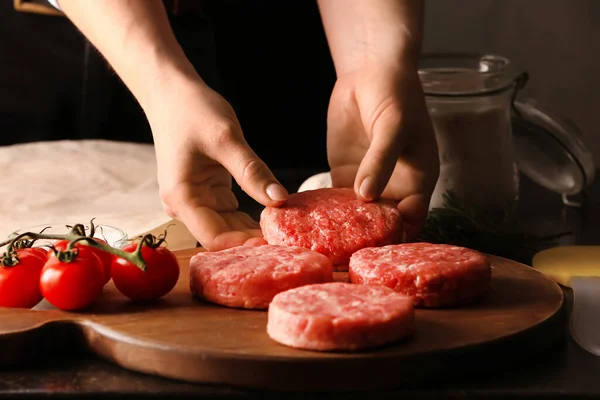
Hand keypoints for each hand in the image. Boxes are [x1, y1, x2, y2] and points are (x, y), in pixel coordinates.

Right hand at [146, 77, 287, 250]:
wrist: (171, 93)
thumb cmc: (192, 111)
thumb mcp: (226, 139)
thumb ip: (252, 171)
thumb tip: (281, 200)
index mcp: (182, 199)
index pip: (215, 239)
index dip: (246, 247)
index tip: (278, 245)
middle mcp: (185, 207)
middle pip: (223, 238)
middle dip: (254, 242)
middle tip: (291, 242)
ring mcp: (196, 202)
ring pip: (229, 228)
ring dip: (255, 232)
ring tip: (288, 233)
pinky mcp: (208, 194)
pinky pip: (232, 214)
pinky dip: (252, 217)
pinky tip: (276, 218)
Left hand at [326, 62, 439, 240]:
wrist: (372, 71)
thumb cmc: (396, 96)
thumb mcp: (394, 126)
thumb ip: (381, 161)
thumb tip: (368, 196)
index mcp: (419, 180)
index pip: (413, 218)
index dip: (399, 235)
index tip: (377, 248)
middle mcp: (396, 187)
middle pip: (386, 225)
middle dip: (369, 240)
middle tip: (345, 256)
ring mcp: (370, 183)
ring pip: (360, 216)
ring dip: (346, 230)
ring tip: (324, 247)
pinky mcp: (347, 175)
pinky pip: (338, 200)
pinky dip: (328, 212)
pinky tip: (311, 223)